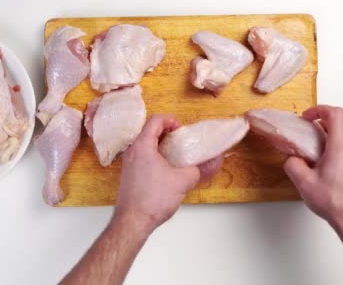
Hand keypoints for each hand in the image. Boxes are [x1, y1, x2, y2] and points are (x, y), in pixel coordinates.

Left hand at [114, 114, 200, 233]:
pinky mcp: (128, 175)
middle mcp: (132, 151)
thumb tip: (214, 161)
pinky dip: (153, 157)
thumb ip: (200, 168)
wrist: (132, 221)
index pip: (155, 120)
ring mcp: (127, 163)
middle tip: (180, 141)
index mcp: (143, 146)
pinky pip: (140, 157)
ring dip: (159, 146)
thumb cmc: (153, 199)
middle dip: (166, 133)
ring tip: (174, 156)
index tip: (181, 130)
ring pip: (144, 145)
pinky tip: (165, 171)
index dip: (170, 120)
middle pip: (148, 131)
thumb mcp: (183, 181)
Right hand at [283, 105, 342, 235]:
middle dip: (321, 121)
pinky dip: (335, 145)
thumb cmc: (335, 202)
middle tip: (306, 130)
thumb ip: (293, 165)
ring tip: (313, 148)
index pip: (335, 114)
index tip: (306, 117)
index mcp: (341, 146)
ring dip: (328, 134)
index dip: (319, 110)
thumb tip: (292, 159)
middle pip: (341, 122)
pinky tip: (323, 163)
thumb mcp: (304, 184)